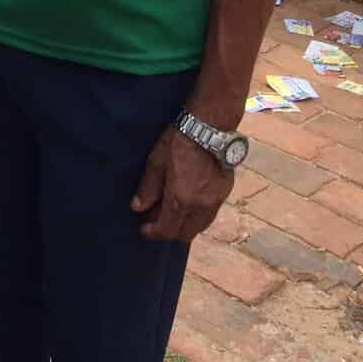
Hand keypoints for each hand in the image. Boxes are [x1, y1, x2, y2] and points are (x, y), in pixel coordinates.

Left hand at [130, 124, 232, 241]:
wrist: (209, 128)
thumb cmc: (179, 141)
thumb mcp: (156, 163)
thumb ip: (148, 189)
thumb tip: (137, 208)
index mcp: (181, 201)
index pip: (167, 230)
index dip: (153, 232)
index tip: (143, 228)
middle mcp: (201, 207)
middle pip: (185, 234)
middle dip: (169, 231)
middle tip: (156, 218)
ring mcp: (216, 201)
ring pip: (199, 226)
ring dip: (184, 224)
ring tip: (171, 210)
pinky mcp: (225, 193)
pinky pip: (209, 214)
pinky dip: (197, 215)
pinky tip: (187, 202)